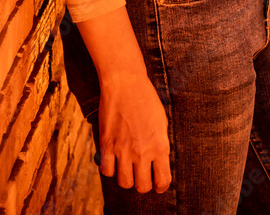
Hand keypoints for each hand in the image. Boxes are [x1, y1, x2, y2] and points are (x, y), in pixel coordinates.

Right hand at [97, 72, 170, 192]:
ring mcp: (123, 150)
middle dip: (143, 184)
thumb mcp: (161, 122)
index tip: (158, 183)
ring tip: (128, 169)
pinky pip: (107, 171)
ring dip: (127, 179)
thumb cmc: (146, 99)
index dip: (161, 185)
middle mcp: (142, 152)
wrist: (126, 83)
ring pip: (124, 183)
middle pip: (142, 186)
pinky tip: (114, 161)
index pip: (163, 180)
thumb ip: (160, 144)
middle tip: (142, 176)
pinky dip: (110, 169)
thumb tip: (158, 163)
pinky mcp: (107, 145)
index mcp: (160, 146)